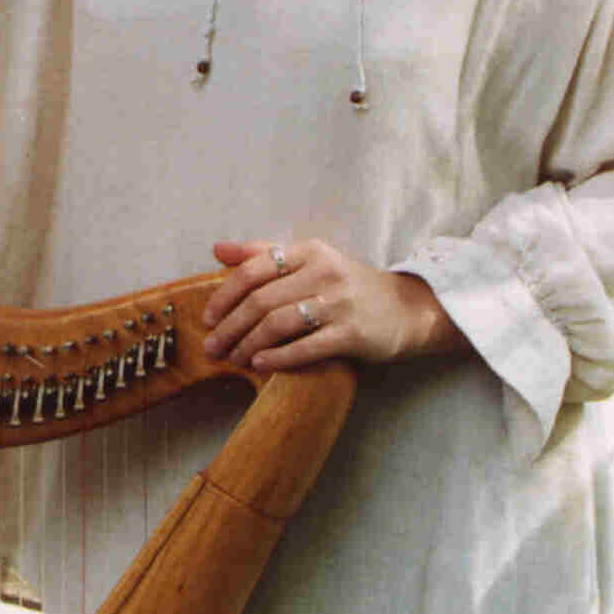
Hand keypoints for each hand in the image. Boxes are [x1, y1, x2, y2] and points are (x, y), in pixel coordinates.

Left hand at [200, 238, 465, 372]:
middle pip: (262, 300)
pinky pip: (306, 347)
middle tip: (212, 346)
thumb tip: (217, 249)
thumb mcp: (310, 260)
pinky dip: (278, 357)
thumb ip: (264, 253)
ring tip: (232, 358)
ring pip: (279, 323)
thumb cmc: (347, 285)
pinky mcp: (352, 334)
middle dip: (230, 326)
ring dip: (248, 343)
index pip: (254, 269)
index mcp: (309, 252)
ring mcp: (339, 303)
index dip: (225, 294)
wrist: (406, 308)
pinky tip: (259, 364)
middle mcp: (323, 273)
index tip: (208, 317)